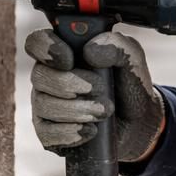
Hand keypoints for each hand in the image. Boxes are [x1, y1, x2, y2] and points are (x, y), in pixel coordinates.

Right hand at [25, 28, 166, 161]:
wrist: (138, 124)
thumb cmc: (129, 87)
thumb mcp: (132, 60)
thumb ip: (116, 45)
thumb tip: (90, 50)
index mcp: (64, 53)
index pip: (36, 42)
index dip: (46, 48)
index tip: (69, 60)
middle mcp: (49, 78)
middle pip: (39, 75)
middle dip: (70, 84)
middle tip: (99, 89)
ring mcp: (45, 106)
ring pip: (43, 105)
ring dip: (77, 110)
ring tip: (103, 112)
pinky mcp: (48, 133)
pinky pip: (46, 132)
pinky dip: (71, 132)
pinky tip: (91, 130)